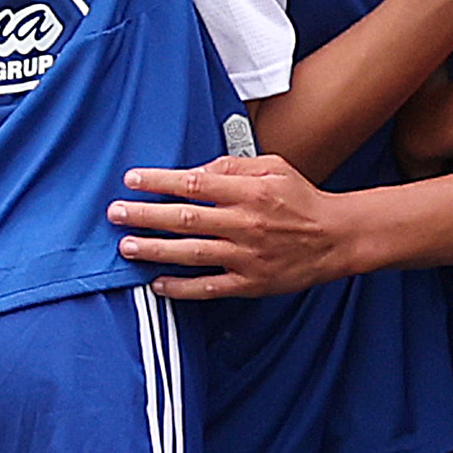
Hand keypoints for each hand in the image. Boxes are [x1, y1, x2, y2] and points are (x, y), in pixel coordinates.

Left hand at [109, 154, 362, 297]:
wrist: (336, 238)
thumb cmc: (302, 199)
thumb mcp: (274, 167)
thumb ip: (234, 165)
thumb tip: (196, 169)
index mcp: (249, 191)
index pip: (194, 183)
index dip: (159, 181)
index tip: (132, 179)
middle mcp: (245, 223)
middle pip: (184, 218)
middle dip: (145, 215)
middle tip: (115, 212)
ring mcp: (246, 256)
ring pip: (190, 253)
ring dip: (154, 250)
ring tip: (126, 246)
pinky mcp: (251, 283)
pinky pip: (209, 287)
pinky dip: (181, 288)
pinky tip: (157, 284)